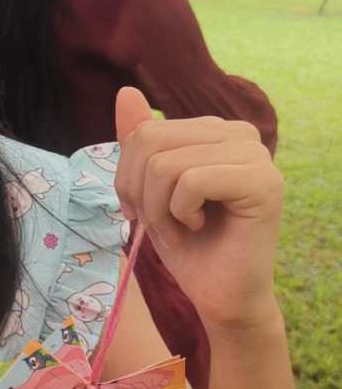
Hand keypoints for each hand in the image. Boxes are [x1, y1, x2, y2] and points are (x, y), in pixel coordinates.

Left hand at [114, 87, 283, 334]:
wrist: (221, 296)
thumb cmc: (188, 245)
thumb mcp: (150, 189)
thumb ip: (140, 141)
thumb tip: (125, 92)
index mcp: (215, 130)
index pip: (146, 131)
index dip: (128, 177)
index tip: (142, 211)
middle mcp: (241, 133)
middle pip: (151, 142)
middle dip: (140, 192)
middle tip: (160, 224)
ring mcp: (256, 155)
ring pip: (166, 164)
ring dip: (159, 209)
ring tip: (179, 229)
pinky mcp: (263, 182)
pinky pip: (191, 182)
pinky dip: (180, 214)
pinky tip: (199, 227)